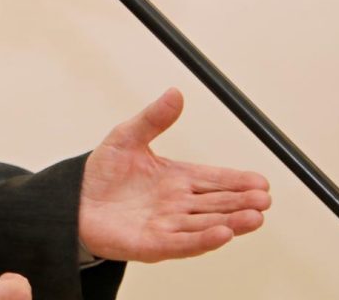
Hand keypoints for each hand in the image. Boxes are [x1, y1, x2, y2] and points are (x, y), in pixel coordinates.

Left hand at [79, 88, 270, 262]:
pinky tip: (223, 234)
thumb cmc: (103, 173)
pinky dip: (202, 240)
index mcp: (177, 179)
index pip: (214, 179)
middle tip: (265, 199)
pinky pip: (181, 243)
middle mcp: (177, 205)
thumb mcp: (128, 136)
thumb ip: (154, 118)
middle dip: (242, 202)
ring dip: (231, 222)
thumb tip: (175, 92)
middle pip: (217, 204)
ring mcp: (167, 226)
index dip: (238, 181)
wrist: (73, 201)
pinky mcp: (151, 245)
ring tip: (254, 217)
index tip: (262, 181)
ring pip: (205, 224)